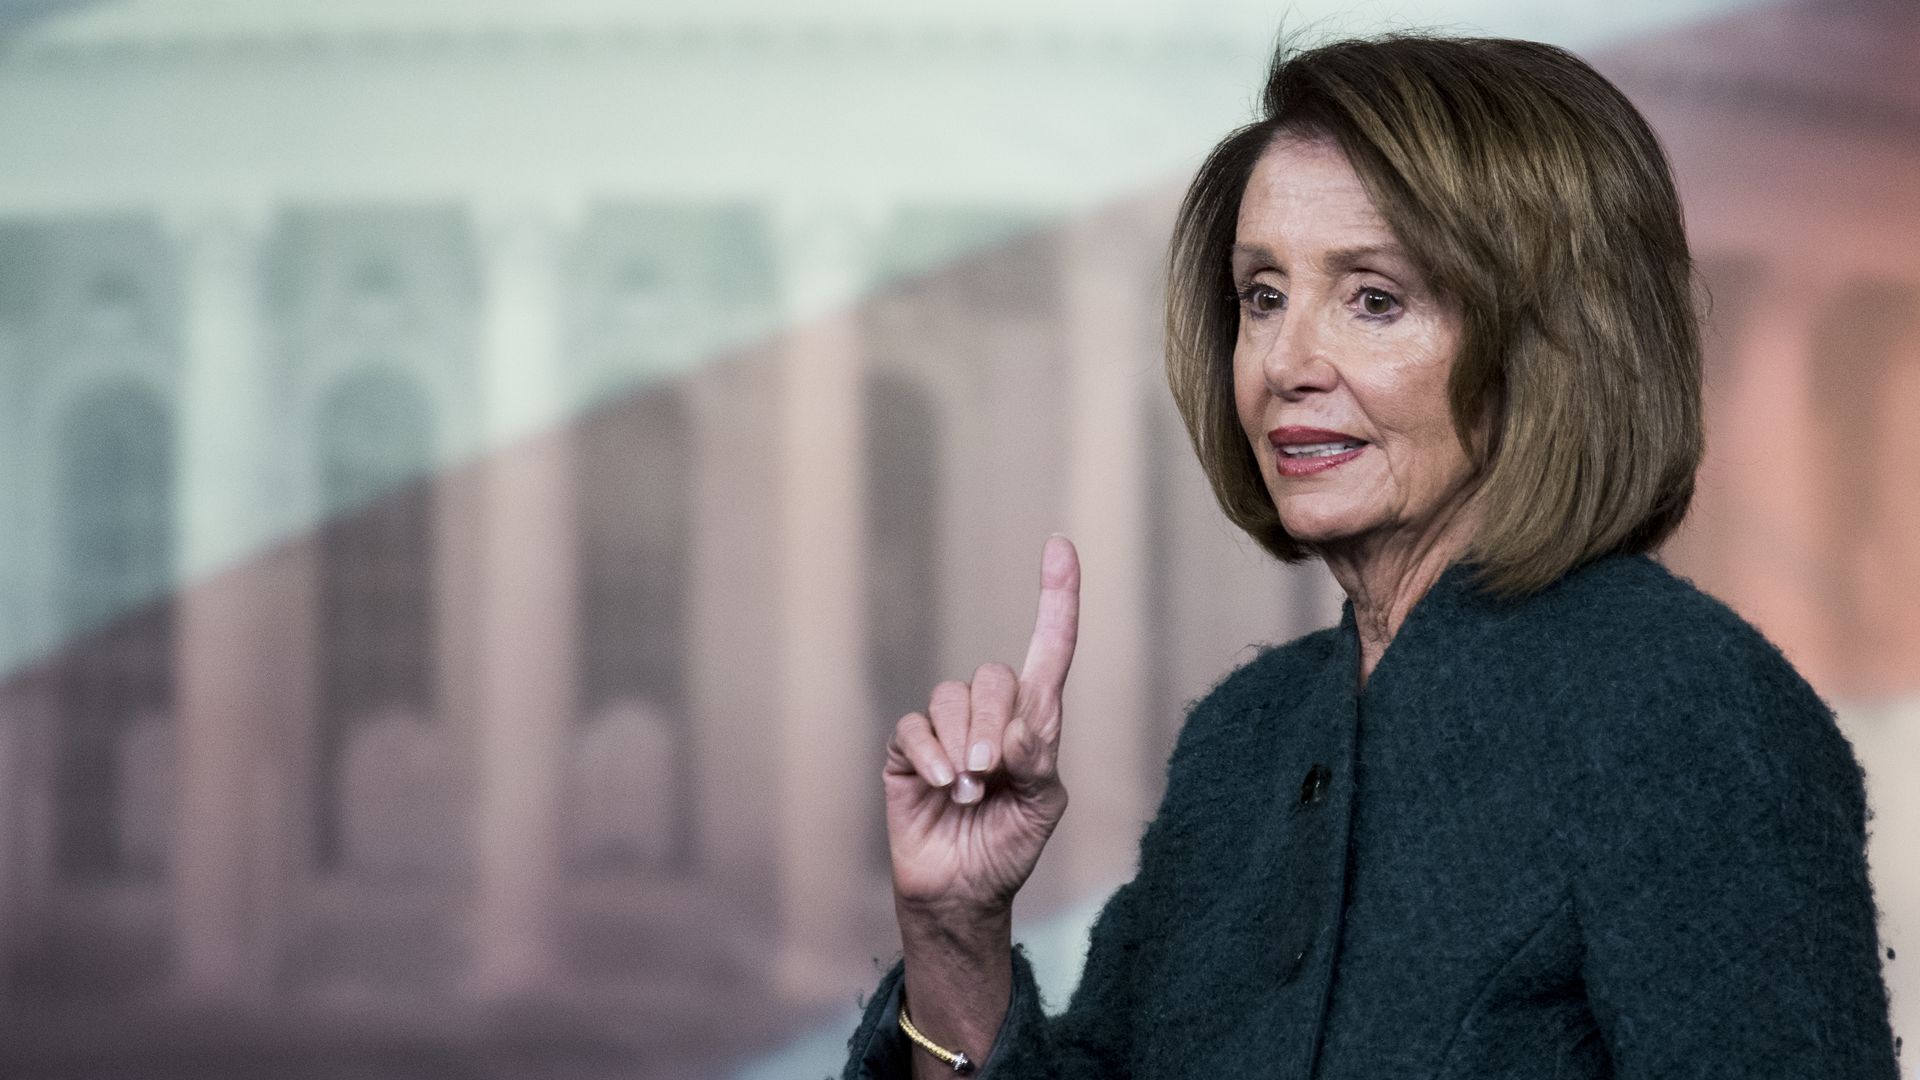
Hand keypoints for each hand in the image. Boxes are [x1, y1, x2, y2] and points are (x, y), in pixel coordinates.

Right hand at [883, 535, 1079, 917]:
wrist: (963, 892)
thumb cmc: (1009, 846)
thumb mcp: (1043, 808)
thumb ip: (1038, 762)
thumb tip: (1016, 730)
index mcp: (1035, 722)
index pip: (1050, 648)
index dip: (1057, 597)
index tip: (1061, 546)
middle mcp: (990, 715)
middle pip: (995, 679)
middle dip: (995, 725)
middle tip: (993, 773)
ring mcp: (945, 732)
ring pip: (952, 699)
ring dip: (964, 747)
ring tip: (970, 793)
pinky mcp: (908, 752)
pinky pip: (916, 729)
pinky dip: (933, 757)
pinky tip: (944, 788)